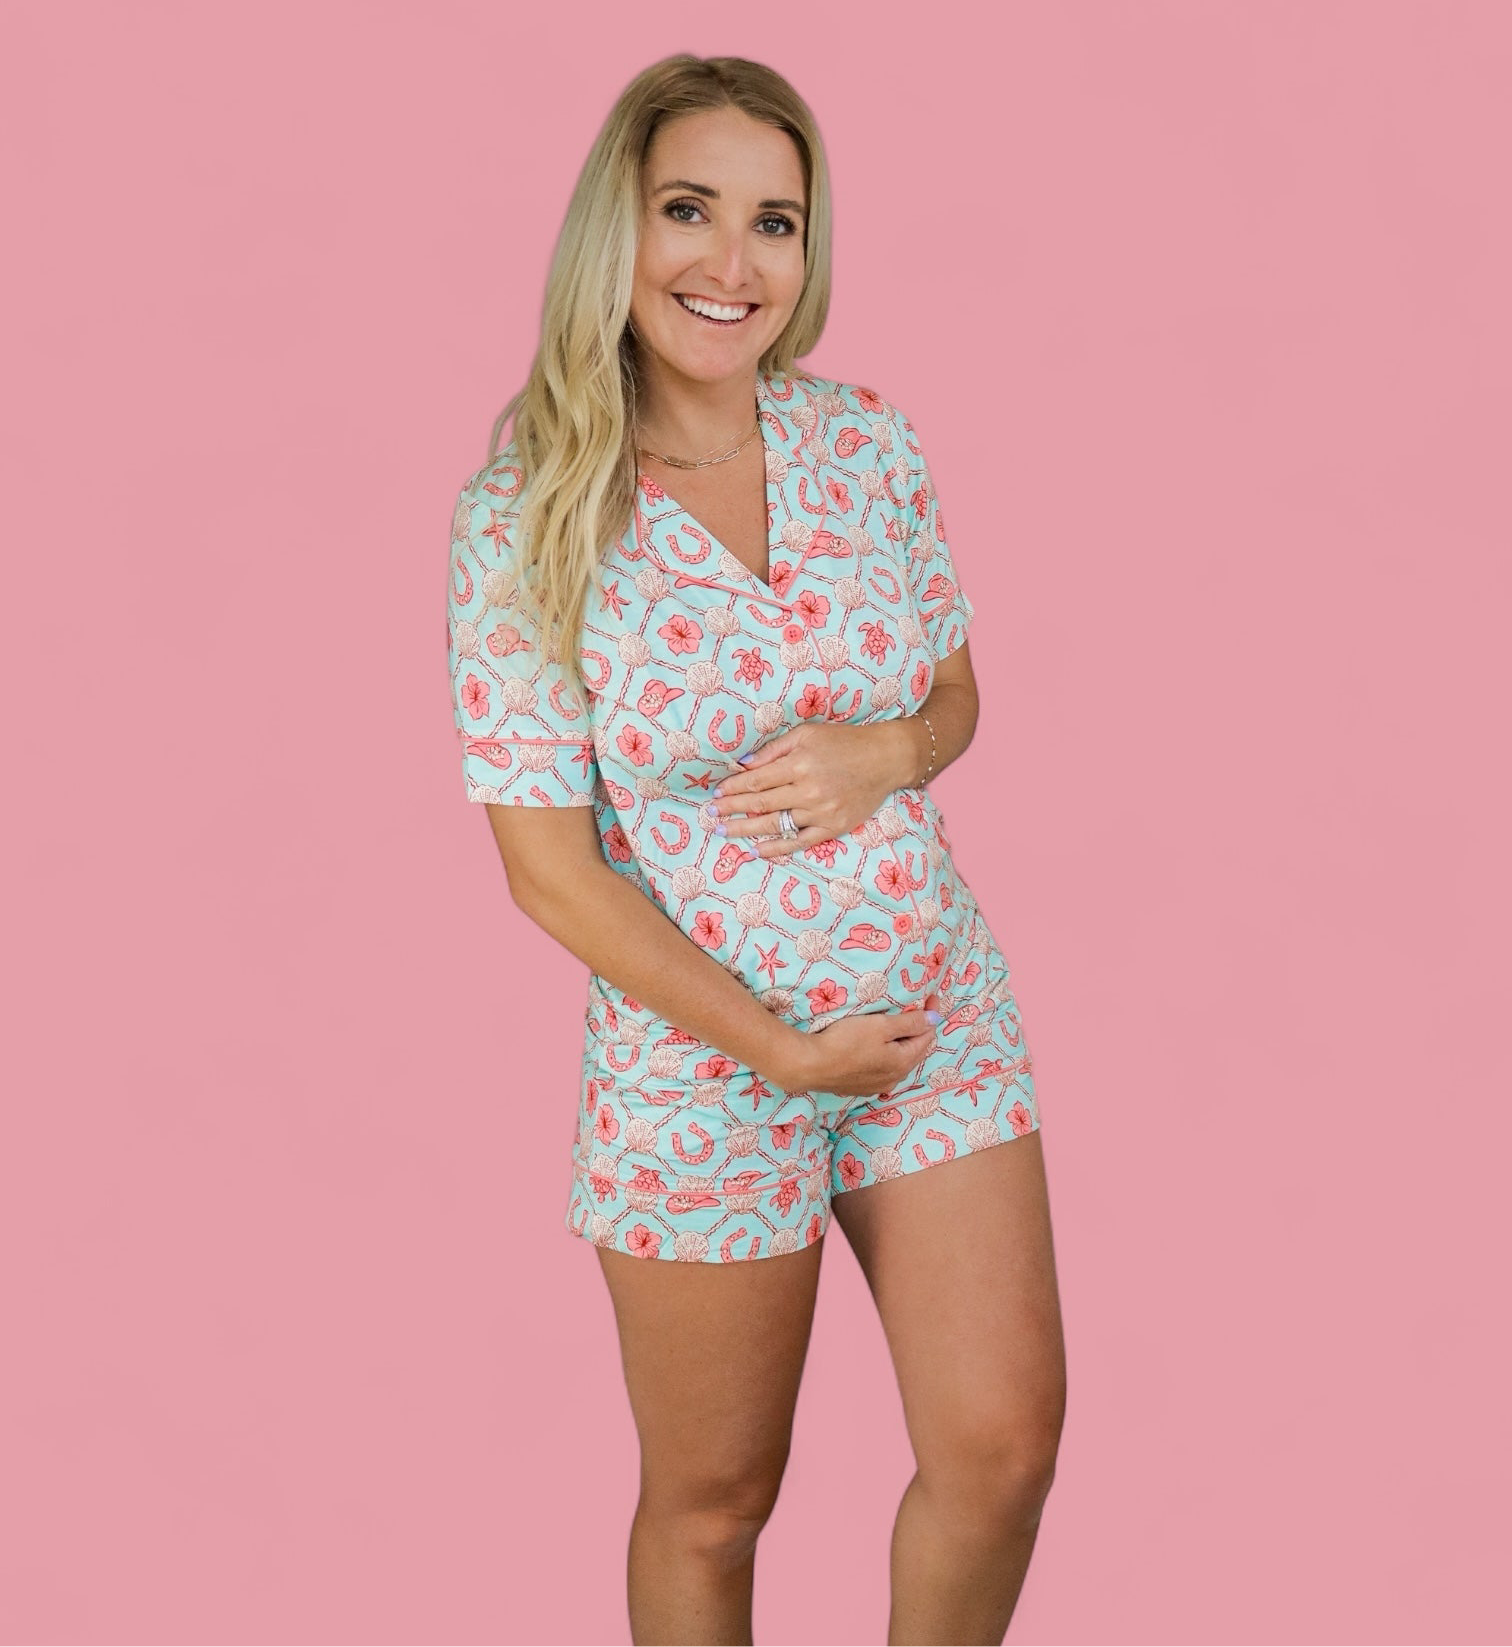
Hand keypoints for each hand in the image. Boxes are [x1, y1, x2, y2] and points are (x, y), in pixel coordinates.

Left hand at [703, 720, 915, 858]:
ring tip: (724, 832)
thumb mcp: (808, 733)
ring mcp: (821, 812)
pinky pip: (799, 842)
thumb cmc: (844, 742)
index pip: (757, 780)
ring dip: (746, 830)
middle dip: (732, 810)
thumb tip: (744, 763)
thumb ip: (775, 749)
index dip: (734, 788)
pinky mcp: (833, 828)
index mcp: (800, 764)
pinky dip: (776, 848)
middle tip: (711, 815)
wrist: (885, 759)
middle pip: (761, 804)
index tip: (717, 793)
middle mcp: (808, 790)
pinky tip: (757, 850)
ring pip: (776, 825)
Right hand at [770, 995, 942, 1102]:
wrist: (810, 1065)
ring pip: (898, 1062)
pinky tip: (880, 1048)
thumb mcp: (880, 1026)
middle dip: (919, 1030)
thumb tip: (935, 1019)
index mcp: (903, 1062)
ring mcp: (876, 1085)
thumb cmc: (846, 1041)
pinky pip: (883, 1069)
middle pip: (914, 1051)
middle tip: (919, 1009)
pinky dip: (887, 1055)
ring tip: (900, 1026)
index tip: (931, 997)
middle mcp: (894, 1078)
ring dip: (903, 1044)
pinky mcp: (859, 1087)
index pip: (926, 1036)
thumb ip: (910, 1022)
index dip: (930, 1015)